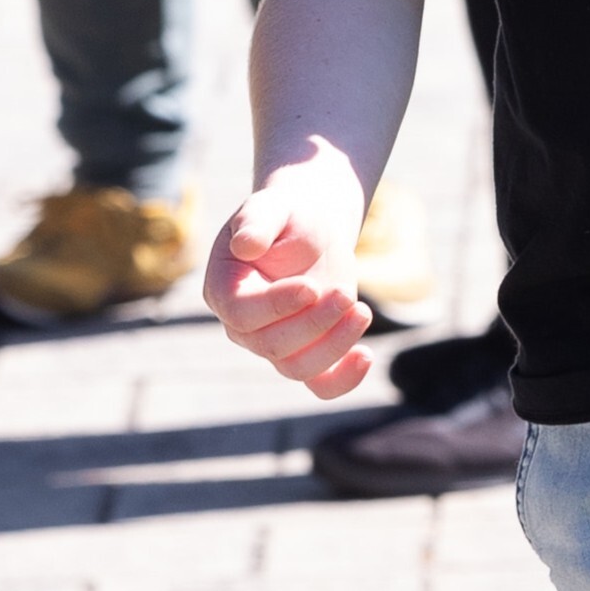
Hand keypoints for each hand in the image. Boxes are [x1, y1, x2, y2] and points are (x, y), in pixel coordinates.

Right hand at [203, 165, 375, 398]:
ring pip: (297, 368)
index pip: (242, 314)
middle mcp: (243, 326)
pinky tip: (365, 356)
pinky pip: (320, 384)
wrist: (310, 231)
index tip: (312, 287)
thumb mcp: (272, 206)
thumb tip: (246, 245)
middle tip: (345, 293)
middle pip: (272, 345)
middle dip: (314, 323)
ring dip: (334, 345)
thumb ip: (257, 221)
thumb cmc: (286, 216)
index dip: (276, 306)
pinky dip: (343, 380)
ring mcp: (274, 344)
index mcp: (224, 290)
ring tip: (362, 311)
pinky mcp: (307, 352)